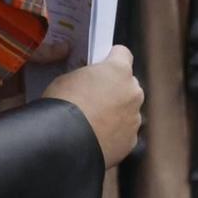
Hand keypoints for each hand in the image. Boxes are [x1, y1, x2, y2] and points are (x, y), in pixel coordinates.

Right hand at [43, 44, 144, 167]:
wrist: (65, 144)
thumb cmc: (63, 106)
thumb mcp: (68, 79)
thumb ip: (87, 76)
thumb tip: (90, 80)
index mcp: (119, 70)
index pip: (123, 54)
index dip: (111, 58)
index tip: (103, 64)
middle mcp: (133, 92)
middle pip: (128, 84)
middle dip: (115, 88)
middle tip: (94, 96)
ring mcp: (134, 118)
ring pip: (128, 109)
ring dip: (116, 112)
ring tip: (93, 121)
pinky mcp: (131, 140)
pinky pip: (125, 132)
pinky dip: (114, 133)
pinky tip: (97, 136)